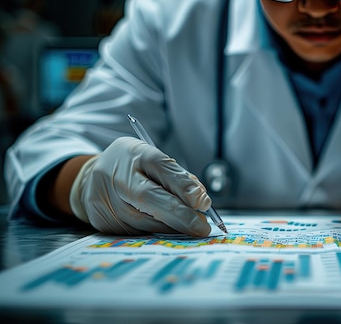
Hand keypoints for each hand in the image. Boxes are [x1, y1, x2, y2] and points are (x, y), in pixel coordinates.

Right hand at [69, 136, 212, 235]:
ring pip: (146, 221)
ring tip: (191, 227)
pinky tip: (169, 229)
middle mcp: (118, 176)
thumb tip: (201, 201)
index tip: (204, 203)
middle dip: (181, 215)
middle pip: (150, 197)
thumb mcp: (155, 161)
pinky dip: (158, 232)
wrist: (91, 178)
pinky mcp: (104, 221)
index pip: (161, 167)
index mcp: (135, 154)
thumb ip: (178, 177)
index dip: (184, 186)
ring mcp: (107, 200)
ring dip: (173, 227)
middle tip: (202, 227)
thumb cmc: (134, 168)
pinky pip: (138, 231)